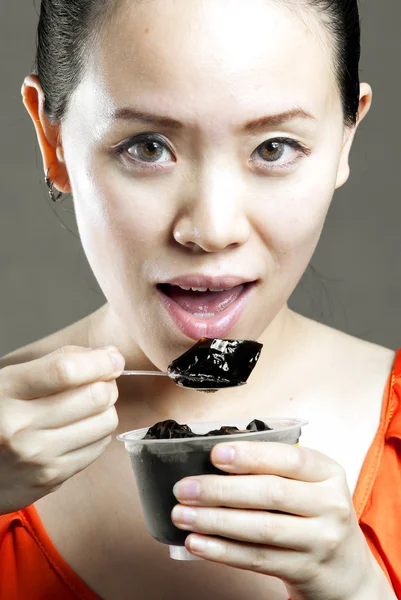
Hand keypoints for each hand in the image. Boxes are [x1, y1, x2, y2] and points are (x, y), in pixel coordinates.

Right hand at [0, 345, 124, 513]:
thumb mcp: (12, 378)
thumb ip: (58, 361)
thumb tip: (109, 355)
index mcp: (8, 391)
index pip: (66, 370)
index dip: (100, 361)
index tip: (112, 357)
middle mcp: (20, 427)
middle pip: (95, 396)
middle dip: (107, 384)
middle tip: (99, 382)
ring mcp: (38, 457)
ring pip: (105, 422)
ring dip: (105, 409)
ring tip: (87, 407)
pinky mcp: (52, 478)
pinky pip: (99, 447)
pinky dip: (98, 433)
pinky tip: (80, 428)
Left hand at [171, 441, 390, 599]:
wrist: (348, 572)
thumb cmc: (315, 513)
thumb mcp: (310, 484)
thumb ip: (274, 469)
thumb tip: (213, 458)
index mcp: (328, 472)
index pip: (290, 458)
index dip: (251, 456)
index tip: (215, 454)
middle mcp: (330, 505)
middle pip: (271, 494)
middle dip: (221, 489)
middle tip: (184, 488)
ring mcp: (320, 540)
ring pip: (261, 528)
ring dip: (214, 521)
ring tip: (182, 514)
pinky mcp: (304, 570)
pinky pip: (256, 559)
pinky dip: (222, 551)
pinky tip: (196, 542)